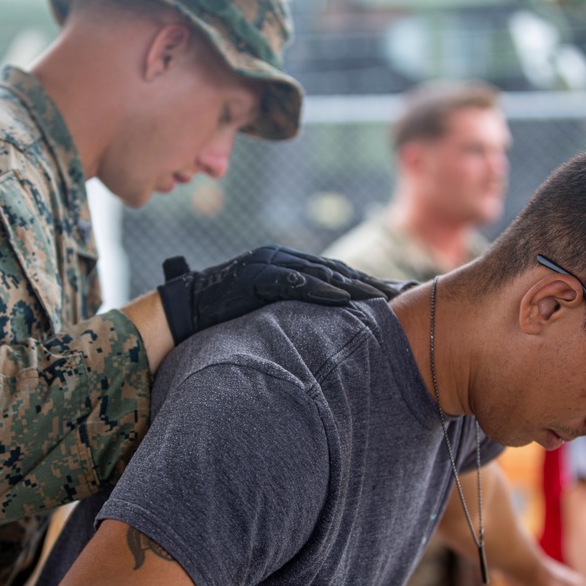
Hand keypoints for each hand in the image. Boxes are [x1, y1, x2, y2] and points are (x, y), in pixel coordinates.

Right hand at [157, 245, 398, 343]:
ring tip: (379, 298)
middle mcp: (281, 257)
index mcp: (287, 263)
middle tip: (401, 294)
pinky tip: (339, 298)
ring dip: (351, 286)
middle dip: (368, 282)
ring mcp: (267, 264)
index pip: (334, 272)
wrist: (184, 306)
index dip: (365, 281)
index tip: (397, 293)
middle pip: (334, 269)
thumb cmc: (226, 312)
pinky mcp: (253, 276)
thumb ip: (293, 308)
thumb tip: (324, 328)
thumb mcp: (267, 308)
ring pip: (318, 273)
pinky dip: (316, 289)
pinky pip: (291, 282)